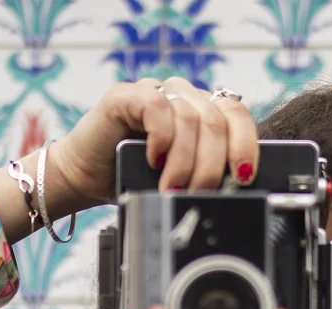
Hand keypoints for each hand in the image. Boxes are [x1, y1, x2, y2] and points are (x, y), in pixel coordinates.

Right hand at [49, 77, 259, 203]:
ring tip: (172, 187)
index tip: (244, 177)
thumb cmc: (134, 178)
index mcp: (202, 112)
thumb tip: (237, 189)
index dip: (245, 145)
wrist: (86, 177)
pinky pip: (157, 106)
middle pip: (216, 120)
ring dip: (185, 161)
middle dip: (212, 165)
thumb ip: (208, 174)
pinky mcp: (126, 95)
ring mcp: (155, 91)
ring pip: (190, 118)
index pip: (236, 116)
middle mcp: (182, 96)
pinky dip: (161, 138)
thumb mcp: (182, 179)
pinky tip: (154, 159)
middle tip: (199, 193)